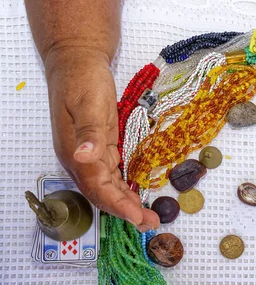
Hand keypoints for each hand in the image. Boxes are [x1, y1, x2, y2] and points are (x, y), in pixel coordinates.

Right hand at [44, 46, 158, 230]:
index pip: (97, 188)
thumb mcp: (88, 102)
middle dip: (126, 211)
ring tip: (149, 218)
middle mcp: (81, 159)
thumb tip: (84, 156)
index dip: (117, 205)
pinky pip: (113, 176)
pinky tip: (139, 198)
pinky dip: (125, 190)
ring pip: (109, 188)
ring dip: (128, 204)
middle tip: (151, 224)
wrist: (76, 61)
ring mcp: (90, 155)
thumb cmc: (82, 78)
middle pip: (103, 194)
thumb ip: (89, 131)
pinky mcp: (101, 149)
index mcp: (75, 152)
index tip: (137, 218)